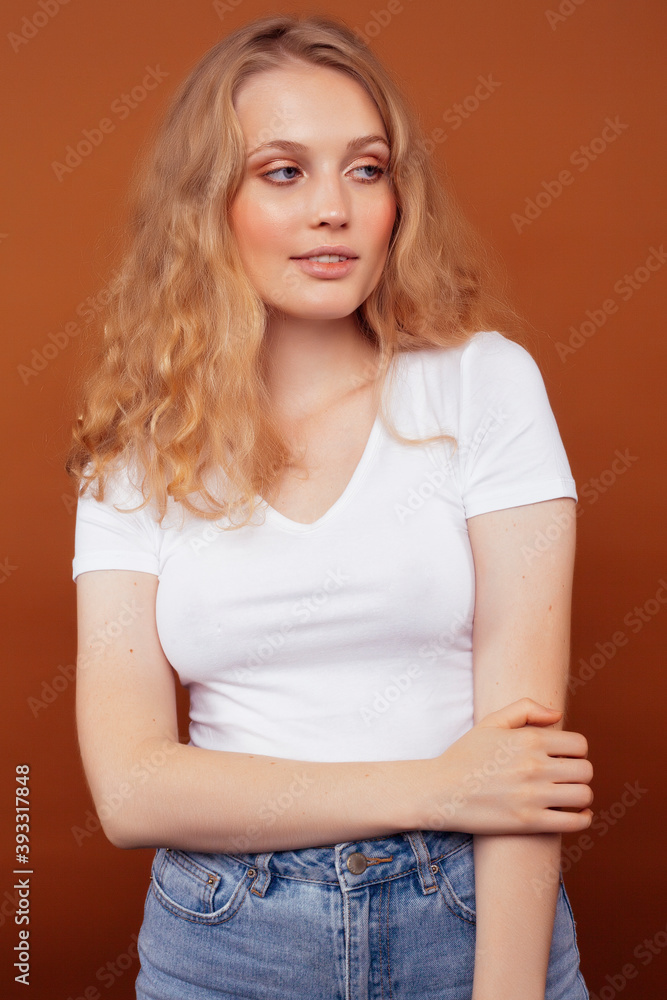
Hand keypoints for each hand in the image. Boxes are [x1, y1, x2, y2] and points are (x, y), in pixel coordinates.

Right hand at [419, 698, 593, 834]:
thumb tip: (557, 715)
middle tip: (566, 776)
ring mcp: (533, 796)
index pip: (579, 744)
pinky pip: (574, 822)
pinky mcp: (529, 822)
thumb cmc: (465, 755)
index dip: (575, 751)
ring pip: (583, 795)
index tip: (564, 757)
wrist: (440, 791)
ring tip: (568, 794)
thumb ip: (525, 709)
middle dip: (579, 772)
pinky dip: (581, 818)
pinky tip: (574, 813)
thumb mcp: (491, 722)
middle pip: (585, 770)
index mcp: (529, 739)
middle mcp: (535, 766)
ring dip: (580, 794)